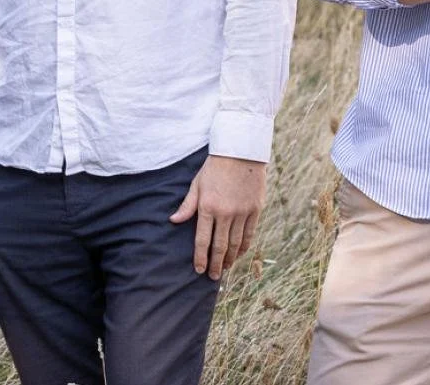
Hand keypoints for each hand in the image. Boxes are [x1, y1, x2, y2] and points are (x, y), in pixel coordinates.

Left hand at [169, 156, 265, 279]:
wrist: (241, 152)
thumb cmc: (215, 167)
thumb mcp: (197, 184)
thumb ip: (187, 205)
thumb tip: (174, 221)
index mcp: (207, 207)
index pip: (202, 239)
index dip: (200, 257)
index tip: (199, 270)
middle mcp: (225, 213)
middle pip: (220, 246)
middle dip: (216, 264)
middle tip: (213, 277)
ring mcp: (242, 212)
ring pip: (236, 243)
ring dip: (231, 258)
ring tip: (226, 268)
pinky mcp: (255, 210)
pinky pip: (250, 234)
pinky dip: (244, 246)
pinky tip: (240, 254)